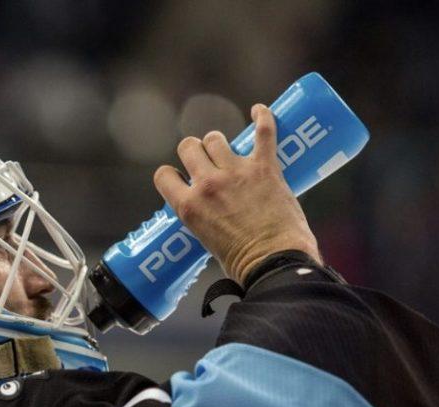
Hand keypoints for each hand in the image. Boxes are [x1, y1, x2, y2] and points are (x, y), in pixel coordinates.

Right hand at [153, 104, 322, 284]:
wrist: (275, 262)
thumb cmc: (243, 262)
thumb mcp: (205, 241)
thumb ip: (201, 218)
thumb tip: (209, 211)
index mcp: (188, 207)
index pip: (164, 175)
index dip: (171, 173)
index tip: (181, 177)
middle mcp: (208, 184)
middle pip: (189, 147)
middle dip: (194, 151)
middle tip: (205, 162)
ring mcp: (236, 172)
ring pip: (216, 139)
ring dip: (219, 143)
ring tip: (227, 150)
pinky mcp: (264, 167)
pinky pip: (263, 131)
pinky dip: (262, 117)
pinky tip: (258, 111)